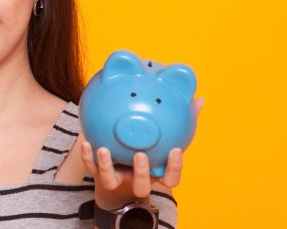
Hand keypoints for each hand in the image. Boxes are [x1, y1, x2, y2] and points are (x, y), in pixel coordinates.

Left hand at [80, 97, 204, 208]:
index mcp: (155, 172)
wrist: (117, 164)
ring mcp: (116, 178)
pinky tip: (86, 143)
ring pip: (111, 181)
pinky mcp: (97, 173)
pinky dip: (88, 157)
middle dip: (141, 173)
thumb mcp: (162, 135)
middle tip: (140, 155)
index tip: (175, 150)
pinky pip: (91, 168)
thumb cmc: (146, 146)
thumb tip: (199, 99)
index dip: (174, 168)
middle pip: (141, 186)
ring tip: (104, 150)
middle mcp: (136, 179)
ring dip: (107, 167)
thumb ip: (179, 120)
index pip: (170, 177)